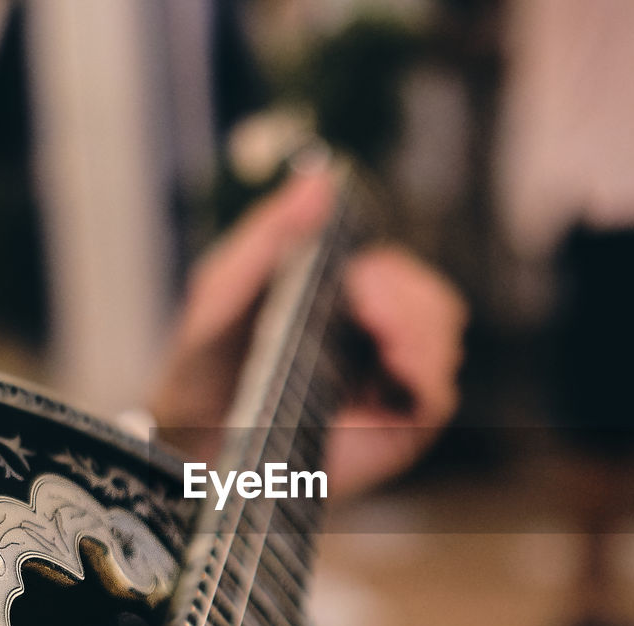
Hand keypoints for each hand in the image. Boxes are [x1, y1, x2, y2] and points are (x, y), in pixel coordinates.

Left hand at [150, 168, 466, 496]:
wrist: (188, 439)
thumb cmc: (203, 364)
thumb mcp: (225, 286)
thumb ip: (272, 233)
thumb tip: (321, 178)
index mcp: (340, 302)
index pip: (398, 275)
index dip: (393, 273)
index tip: (363, 277)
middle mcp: (371, 343)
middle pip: (434, 305)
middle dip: (411, 301)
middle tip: (369, 307)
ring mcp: (385, 388)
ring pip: (444, 343)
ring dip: (422, 331)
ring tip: (383, 337)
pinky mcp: (393, 433)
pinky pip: (438, 397)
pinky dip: (428, 372)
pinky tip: (398, 363)